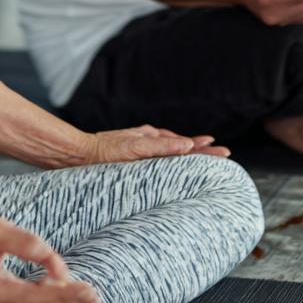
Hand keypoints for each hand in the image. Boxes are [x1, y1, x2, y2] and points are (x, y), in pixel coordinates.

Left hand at [83, 125, 231, 162]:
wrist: (79, 156)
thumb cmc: (103, 152)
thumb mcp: (134, 147)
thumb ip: (161, 146)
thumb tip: (187, 145)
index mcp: (153, 140)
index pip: (185, 146)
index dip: (204, 150)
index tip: (223, 151)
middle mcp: (149, 143)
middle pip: (181, 148)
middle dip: (202, 151)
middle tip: (223, 153)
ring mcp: (142, 150)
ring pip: (171, 151)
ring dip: (189, 153)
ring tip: (204, 153)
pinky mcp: (133, 159)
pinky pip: (158, 158)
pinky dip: (171, 158)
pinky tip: (172, 162)